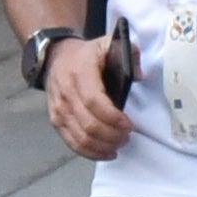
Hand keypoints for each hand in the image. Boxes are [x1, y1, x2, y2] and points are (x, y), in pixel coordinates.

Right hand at [42, 32, 133, 161]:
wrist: (56, 58)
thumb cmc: (86, 55)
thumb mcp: (106, 44)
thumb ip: (128, 53)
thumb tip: (139, 76)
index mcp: (80, 73)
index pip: (94, 101)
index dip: (113, 118)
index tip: (129, 124)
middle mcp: (66, 93)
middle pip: (89, 125)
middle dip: (112, 135)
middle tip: (127, 136)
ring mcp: (59, 110)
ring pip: (81, 138)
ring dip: (104, 146)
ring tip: (119, 143)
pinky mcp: (56, 121)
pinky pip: (72, 143)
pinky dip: (91, 152)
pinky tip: (107, 152)